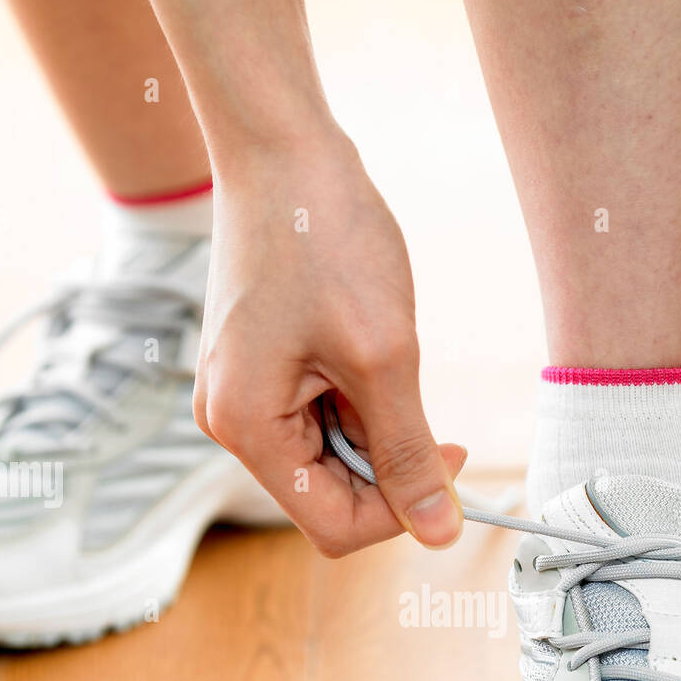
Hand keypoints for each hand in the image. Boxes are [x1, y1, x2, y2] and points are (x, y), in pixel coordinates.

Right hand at [195, 131, 464, 555]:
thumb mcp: (383, 357)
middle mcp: (232, 424)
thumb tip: (440, 532)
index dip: (400, 511)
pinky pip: (320, 417)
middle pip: (331, 497)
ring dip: (375, 425)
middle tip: (422, 400)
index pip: (334, 527)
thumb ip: (409, 453)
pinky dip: (358, 398)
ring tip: (382, 354)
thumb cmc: (324, 237)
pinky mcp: (260, 372)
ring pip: (332, 457)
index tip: (448, 458)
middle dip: (387, 463)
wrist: (281, 148)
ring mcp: (242, 397)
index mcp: (247, 429)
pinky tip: (364, 346)